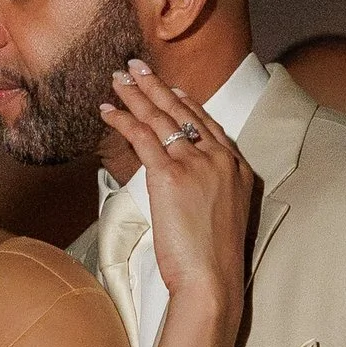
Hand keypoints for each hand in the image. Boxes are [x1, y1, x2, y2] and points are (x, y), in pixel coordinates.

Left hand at [100, 58, 253, 345]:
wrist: (212, 280)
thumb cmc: (214, 262)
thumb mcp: (225, 219)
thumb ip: (211, 193)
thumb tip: (188, 191)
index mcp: (238, 168)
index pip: (208, 124)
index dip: (184, 102)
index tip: (168, 87)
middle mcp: (220, 158)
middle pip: (183, 112)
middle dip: (156, 86)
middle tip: (136, 67)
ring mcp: (197, 163)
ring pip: (160, 118)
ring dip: (135, 95)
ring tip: (117, 79)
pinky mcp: (170, 174)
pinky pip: (142, 136)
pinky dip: (122, 119)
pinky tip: (107, 110)